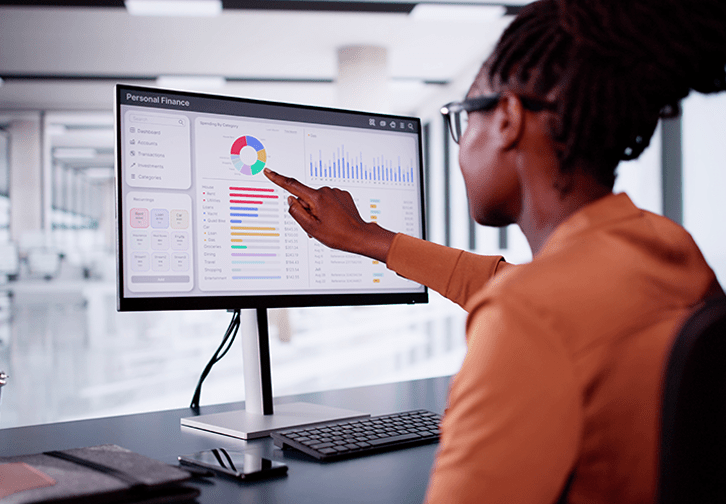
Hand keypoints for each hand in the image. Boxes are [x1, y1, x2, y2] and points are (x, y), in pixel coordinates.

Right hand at [264, 168, 394, 261]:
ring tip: (327, 225)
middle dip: (307, 210)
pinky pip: (328, 201)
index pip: (292, 186)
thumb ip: (296, 212)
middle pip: (306, 198)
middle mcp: (327, 191)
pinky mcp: (343, 196)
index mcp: (317, 198)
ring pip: (317, 201)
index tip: (268, 171)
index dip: (278, 179)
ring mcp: (336, 193)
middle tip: (316, 226)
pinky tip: (334, 220)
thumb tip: (290, 200)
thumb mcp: (311, 227)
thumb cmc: (337, 235)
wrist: (360, 236)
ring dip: (317, 211)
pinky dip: (327, 209)